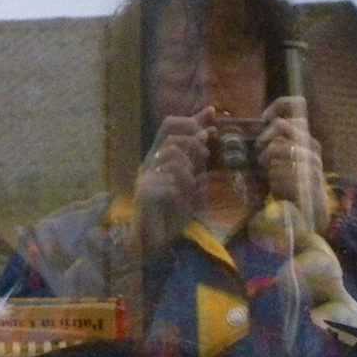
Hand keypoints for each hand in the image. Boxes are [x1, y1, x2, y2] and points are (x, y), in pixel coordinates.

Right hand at [136, 108, 209, 244]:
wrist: (155, 242)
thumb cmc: (172, 214)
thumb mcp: (191, 182)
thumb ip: (196, 159)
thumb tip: (208, 130)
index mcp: (159, 158)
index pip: (170, 126)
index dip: (192, 118)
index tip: (212, 113)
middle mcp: (150, 162)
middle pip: (170, 134)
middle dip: (193, 141)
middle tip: (206, 153)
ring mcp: (145, 176)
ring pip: (173, 157)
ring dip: (189, 172)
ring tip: (189, 189)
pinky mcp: (144, 192)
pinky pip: (171, 182)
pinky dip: (181, 192)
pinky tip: (179, 202)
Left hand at [257, 95, 329, 233]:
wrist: (311, 212)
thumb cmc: (291, 183)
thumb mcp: (280, 158)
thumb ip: (272, 142)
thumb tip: (254, 129)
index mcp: (304, 136)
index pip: (297, 104)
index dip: (277, 106)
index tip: (263, 120)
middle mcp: (311, 144)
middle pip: (281, 125)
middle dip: (264, 139)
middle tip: (259, 154)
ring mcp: (313, 161)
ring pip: (279, 147)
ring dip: (266, 160)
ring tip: (266, 172)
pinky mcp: (312, 179)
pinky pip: (284, 170)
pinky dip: (275, 178)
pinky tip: (276, 187)